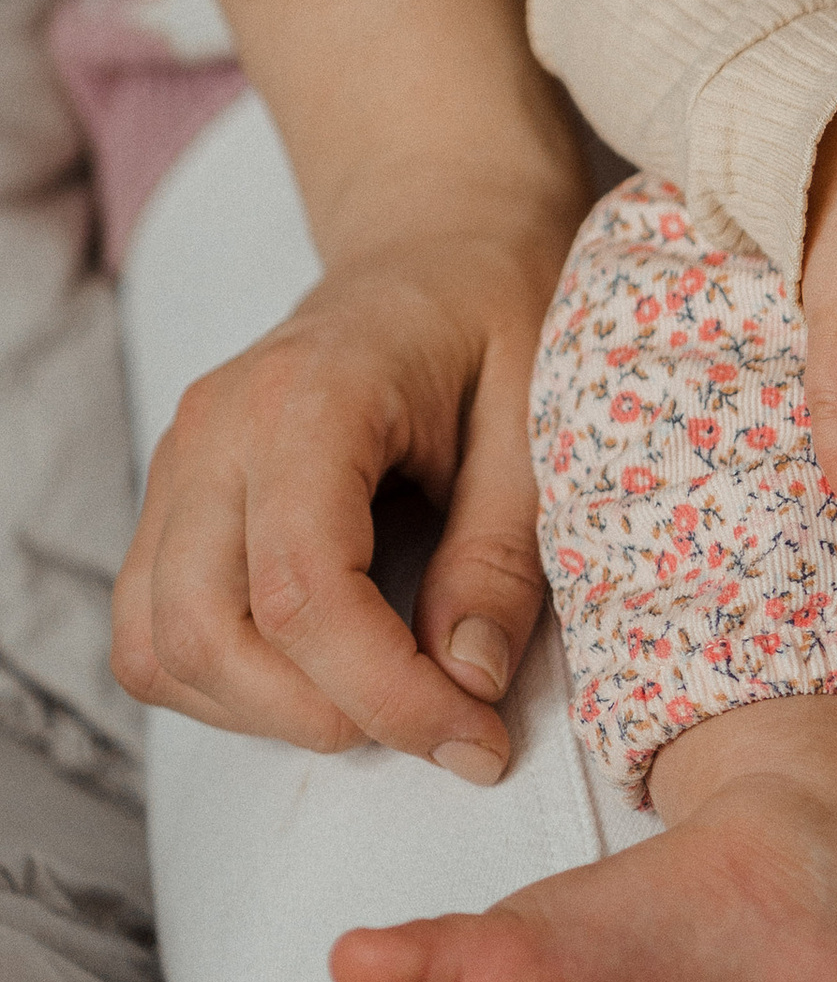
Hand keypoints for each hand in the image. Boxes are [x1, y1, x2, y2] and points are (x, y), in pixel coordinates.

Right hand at [112, 177, 577, 776]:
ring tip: (385, 698)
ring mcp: (179, 463)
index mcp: (311, 395)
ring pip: (161, 648)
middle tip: (442, 725)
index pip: (304, 590)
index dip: (386, 692)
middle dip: (324, 715)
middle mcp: (217, 430)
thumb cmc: (498, 313)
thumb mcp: (539, 416)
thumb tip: (464, 683)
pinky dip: (223, 686)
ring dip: (266, 714)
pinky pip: (153, 631)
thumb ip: (502, 553)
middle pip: (209, 634)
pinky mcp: (173, 498)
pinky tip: (322, 673)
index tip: (476, 739)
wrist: (438, 242)